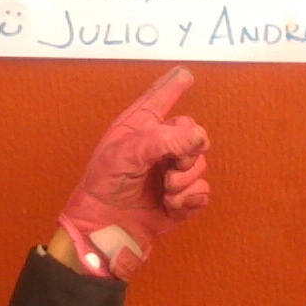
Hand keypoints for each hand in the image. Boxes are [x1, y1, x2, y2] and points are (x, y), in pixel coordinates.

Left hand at [55, 66, 210, 279]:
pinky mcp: (180, 199)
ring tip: (167, 190)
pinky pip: (202, 191)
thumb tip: (199, 137)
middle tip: (172, 166)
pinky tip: (173, 205)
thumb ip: (163, 140)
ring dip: (186, 179)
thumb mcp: (126, 154)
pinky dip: (190, 199)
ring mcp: (170, 173)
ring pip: (200, 164)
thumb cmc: (104, 186)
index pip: (159, 99)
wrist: (103, 230)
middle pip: (193, 134)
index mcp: (139, 128)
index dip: (173, 86)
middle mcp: (158, 147)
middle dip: (188, 150)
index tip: (185, 74)